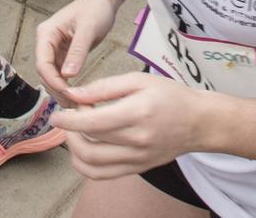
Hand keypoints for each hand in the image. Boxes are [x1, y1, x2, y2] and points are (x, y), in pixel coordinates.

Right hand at [33, 0, 120, 102]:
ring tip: (76, 103)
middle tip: (73, 104)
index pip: (43, 64)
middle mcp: (46, 43)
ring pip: (53, 76)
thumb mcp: (88, 29)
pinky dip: (68, 84)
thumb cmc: (95, 8)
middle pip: (45, 73)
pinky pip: (62, 73)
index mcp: (46, 34)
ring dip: (62, 90)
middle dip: (57, 89)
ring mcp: (54, 49)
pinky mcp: (64, 55)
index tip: (67, 93)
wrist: (103, 0)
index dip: (53, 81)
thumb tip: (67, 75)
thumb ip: (77, 52)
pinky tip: (77, 94)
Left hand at [56, 72, 207, 179]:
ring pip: (91, 164)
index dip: (69, 120)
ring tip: (76, 132)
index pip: (93, 123)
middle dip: (70, 131)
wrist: (199, 122)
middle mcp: (138, 140)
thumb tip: (75, 95)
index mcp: (138, 112)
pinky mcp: (137, 169)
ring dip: (74, 149)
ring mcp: (137, 158)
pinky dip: (85, 165)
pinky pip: (102, 175)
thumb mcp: (139, 80)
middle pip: (89, 144)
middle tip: (71, 116)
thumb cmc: (171, 96)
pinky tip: (84, 149)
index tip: (57, 113)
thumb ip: (105, 87)